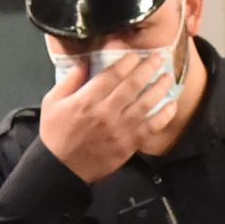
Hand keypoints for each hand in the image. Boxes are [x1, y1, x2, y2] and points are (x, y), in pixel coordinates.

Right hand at [38, 53, 170, 183]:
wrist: (61, 169)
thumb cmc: (56, 134)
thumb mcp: (53, 102)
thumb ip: (69, 80)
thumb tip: (85, 62)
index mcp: (86, 100)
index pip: (111, 75)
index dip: (126, 61)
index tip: (134, 54)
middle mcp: (106, 112)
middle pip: (132, 85)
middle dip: (147, 68)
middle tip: (159, 57)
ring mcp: (120, 129)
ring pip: (145, 104)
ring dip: (159, 88)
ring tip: (167, 77)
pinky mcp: (129, 144)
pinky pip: (151, 128)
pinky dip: (163, 116)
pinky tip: (171, 105)